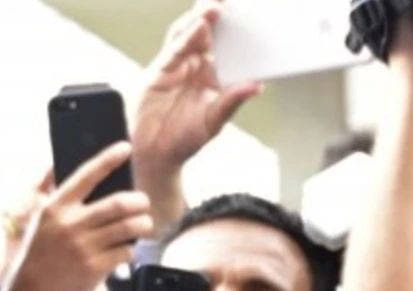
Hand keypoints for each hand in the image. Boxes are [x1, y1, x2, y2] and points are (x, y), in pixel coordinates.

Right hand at [6, 143, 153, 290]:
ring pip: (129, 227)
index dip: (108, 158)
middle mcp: (70, 224)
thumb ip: (54, 195)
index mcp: (55, 207)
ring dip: (143, 224)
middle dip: (139, 202)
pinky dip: (131, 249)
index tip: (125, 148)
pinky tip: (127, 249)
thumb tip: (62, 167)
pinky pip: (126, 251)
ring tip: (143, 224)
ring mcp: (83, 247)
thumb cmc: (37, 256)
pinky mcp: (94, 269)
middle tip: (143, 203)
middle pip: (119, 203)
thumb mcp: (39, 221)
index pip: (86, 175)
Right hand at [133, 0, 261, 173]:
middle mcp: (195, 64)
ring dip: (200, 18)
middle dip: (214, 11)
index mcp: (212, 72)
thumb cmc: (185, 138)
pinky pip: (174, 49)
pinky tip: (199, 27)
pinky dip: (186, 38)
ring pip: (188, 34)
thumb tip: (257, 86)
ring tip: (215, 7)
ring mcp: (176, 65)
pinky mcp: (159, 71)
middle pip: (206, 30)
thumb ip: (232, 101)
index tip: (246, 8)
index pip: (225, 41)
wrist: (155, 155)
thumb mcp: (215, 121)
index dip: (233, 24)